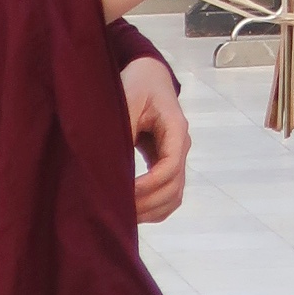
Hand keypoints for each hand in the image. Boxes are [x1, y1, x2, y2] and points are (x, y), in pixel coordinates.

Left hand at [120, 52, 189, 223]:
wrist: (148, 76)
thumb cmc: (137, 85)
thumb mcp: (127, 101)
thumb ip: (124, 131)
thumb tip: (112, 167)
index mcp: (176, 129)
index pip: (170, 166)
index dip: (148, 185)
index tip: (123, 193)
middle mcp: (181, 146)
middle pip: (174, 187)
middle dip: (148, 202)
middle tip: (118, 211)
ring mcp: (176, 157)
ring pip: (174, 195)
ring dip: (152, 209)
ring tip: (123, 217)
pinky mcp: (166, 163)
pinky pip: (168, 194)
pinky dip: (154, 208)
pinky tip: (133, 213)